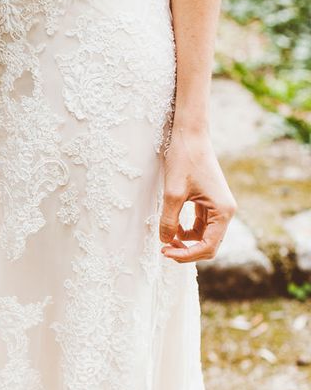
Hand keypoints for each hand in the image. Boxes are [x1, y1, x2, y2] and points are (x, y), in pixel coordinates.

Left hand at [159, 124, 236, 262]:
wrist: (190, 134)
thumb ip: (169, 219)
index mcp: (223, 211)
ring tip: (165, 237)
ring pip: (204, 234)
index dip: (186, 254)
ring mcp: (218, 205)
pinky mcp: (209, 200)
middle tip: (163, 250)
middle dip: (187, 249)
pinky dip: (186, 227)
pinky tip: (171, 225)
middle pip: (209, 243)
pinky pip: (201, 222)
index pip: (208, 246)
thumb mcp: (172, 192)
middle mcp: (225, 210)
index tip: (164, 253)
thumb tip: (165, 241)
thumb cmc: (183, 159)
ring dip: (186, 239)